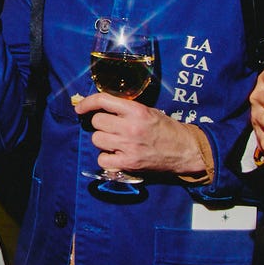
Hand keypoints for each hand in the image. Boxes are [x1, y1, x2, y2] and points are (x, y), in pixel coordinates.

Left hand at [74, 94, 204, 174]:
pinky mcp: (129, 163)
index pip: (103, 101)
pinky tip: (117, 155)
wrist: (185, 150)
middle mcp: (130, 127)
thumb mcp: (147, 111)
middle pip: (97, 122)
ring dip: (103, 140)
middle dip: (102, 124)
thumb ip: (125, 109)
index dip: (87, 103)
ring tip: (117, 142)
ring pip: (97, 139)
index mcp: (136, 110)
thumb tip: (99, 107)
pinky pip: (102, 159)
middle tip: (113, 128)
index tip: (79, 107)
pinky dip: (107, 158)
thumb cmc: (165, 128)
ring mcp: (128, 146)